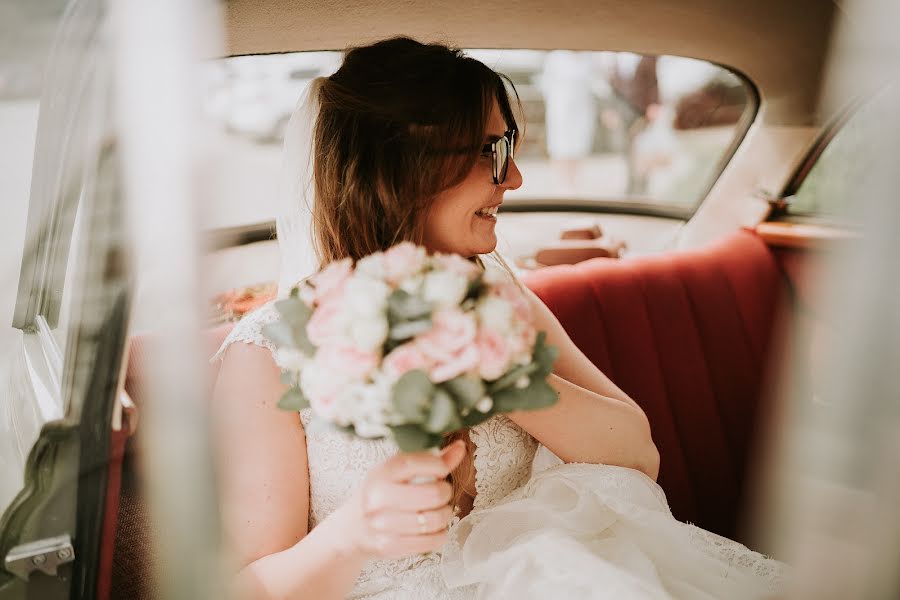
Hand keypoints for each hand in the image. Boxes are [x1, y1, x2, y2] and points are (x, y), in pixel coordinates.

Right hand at [333, 440, 466, 560]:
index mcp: (382, 472)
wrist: (352, 527)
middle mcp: (379, 497)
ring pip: (435, 519)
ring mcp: (383, 524)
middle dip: (445, 493)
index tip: (441, 470)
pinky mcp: (390, 546)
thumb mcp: (398, 472)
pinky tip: (432, 528)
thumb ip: (430, 460)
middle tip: (441, 493)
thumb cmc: (381, 493)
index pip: (418, 462)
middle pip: (433, 494)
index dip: (439, 466)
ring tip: (438, 510)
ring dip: (444, 515)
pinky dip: (440, 534)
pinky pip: (432, 541)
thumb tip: (460, 448)